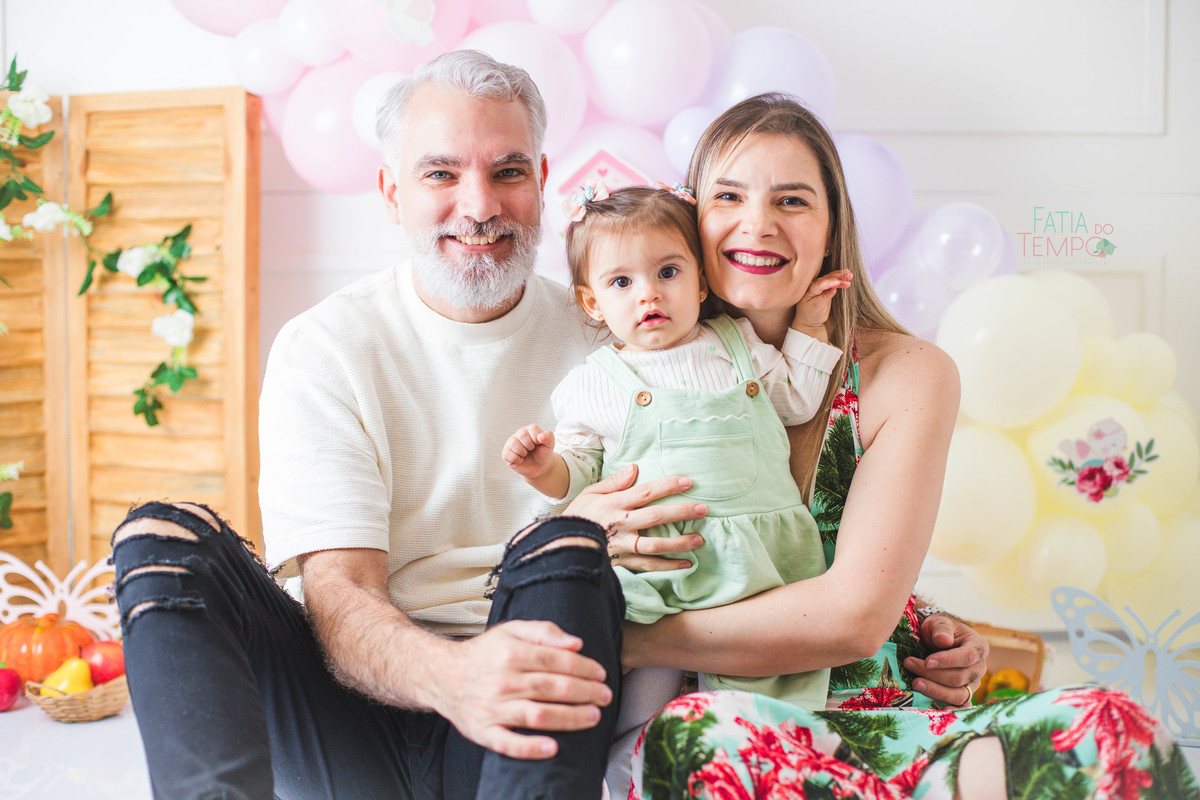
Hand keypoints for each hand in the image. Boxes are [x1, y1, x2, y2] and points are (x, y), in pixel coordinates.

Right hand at [436, 620, 612, 758]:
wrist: (443, 676)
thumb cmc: (485, 654)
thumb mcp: (510, 631)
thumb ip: (544, 631)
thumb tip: (576, 643)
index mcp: (510, 653)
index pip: (556, 661)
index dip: (584, 667)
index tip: (601, 673)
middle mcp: (501, 680)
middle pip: (552, 687)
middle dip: (585, 692)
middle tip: (605, 696)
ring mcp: (492, 708)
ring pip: (538, 714)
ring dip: (571, 717)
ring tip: (593, 716)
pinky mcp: (483, 731)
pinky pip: (509, 743)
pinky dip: (531, 747)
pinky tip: (553, 747)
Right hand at [503, 424, 556, 480]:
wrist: (539, 467)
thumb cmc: (543, 454)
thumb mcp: (550, 445)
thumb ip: (549, 436)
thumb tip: (540, 436)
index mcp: (530, 429)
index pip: (532, 428)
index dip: (537, 439)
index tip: (539, 444)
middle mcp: (519, 433)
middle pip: (522, 436)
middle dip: (530, 446)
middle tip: (532, 450)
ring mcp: (511, 442)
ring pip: (514, 444)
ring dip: (523, 453)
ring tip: (526, 454)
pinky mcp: (506, 452)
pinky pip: (507, 454)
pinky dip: (516, 459)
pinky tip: (520, 460)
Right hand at [563, 464, 705, 571]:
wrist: (558, 546)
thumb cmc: (576, 516)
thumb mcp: (590, 494)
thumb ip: (614, 482)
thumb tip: (635, 468)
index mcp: (614, 504)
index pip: (646, 492)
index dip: (668, 486)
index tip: (688, 482)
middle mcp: (621, 524)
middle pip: (656, 516)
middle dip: (681, 512)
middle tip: (703, 509)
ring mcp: (622, 545)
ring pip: (656, 545)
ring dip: (680, 543)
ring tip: (699, 539)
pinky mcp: (622, 563)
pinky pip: (648, 566)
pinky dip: (668, 566)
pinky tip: (686, 564)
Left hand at [793, 269, 853, 337]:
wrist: (810, 320)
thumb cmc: (811, 314)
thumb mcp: (816, 307)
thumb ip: (824, 297)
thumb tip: (833, 289)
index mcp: (809, 291)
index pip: (819, 285)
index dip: (829, 283)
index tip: (838, 282)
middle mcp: (814, 286)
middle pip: (827, 280)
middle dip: (838, 278)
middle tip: (848, 278)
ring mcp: (820, 285)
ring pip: (831, 278)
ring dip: (840, 276)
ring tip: (850, 275)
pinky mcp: (826, 287)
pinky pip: (833, 280)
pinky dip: (840, 278)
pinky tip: (847, 275)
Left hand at [903, 613, 988, 706]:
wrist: (936, 639)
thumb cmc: (939, 630)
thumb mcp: (939, 622)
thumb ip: (941, 629)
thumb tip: (944, 641)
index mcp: (978, 647)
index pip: (967, 657)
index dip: (948, 661)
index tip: (927, 661)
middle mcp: (979, 667)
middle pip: (959, 678)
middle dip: (933, 674)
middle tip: (910, 664)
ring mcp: (973, 684)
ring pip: (959, 694)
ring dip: (935, 690)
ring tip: (915, 683)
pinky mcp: (964, 695)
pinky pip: (960, 706)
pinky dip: (950, 710)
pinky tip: (936, 709)